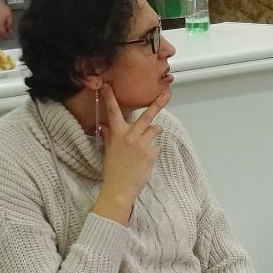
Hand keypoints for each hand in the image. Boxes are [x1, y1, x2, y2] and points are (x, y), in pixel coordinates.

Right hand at [0, 0, 13, 39]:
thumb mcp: (9, 16)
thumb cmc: (3, 8)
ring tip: (4, 34)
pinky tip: (0, 31)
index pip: (2, 33)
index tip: (10, 37)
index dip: (6, 36)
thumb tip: (10, 30)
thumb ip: (9, 24)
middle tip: (7, 37)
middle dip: (2, 37)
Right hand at [89, 81, 168, 223]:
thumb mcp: (109, 150)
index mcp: (117, 133)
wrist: (119, 188)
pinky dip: (153, 150)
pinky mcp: (151, 154)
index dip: (110, 97)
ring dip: (154, 133)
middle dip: (158, 104)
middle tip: (167, 94)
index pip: (113, 111)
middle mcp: (130, 136)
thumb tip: (105, 127)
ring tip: (148, 140)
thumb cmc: (113, 170)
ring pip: (155, 130)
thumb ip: (110, 136)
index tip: (108, 84)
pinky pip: (157, 146)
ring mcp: (142, 144)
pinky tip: (146, 159)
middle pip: (147, 116)